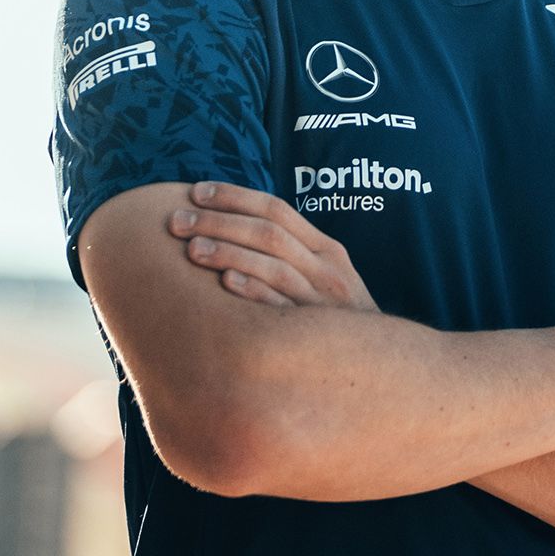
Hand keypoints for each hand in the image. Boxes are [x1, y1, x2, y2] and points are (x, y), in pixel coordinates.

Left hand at [165, 183, 379, 312]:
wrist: (378, 363)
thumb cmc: (334, 317)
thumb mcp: (324, 277)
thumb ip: (291, 254)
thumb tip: (236, 230)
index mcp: (325, 248)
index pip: (276, 209)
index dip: (234, 197)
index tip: (195, 192)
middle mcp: (326, 269)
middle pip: (268, 233)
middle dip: (219, 222)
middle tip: (176, 222)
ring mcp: (321, 301)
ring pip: (273, 266)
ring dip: (229, 253)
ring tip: (191, 249)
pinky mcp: (314, 333)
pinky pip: (281, 308)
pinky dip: (254, 292)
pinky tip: (225, 283)